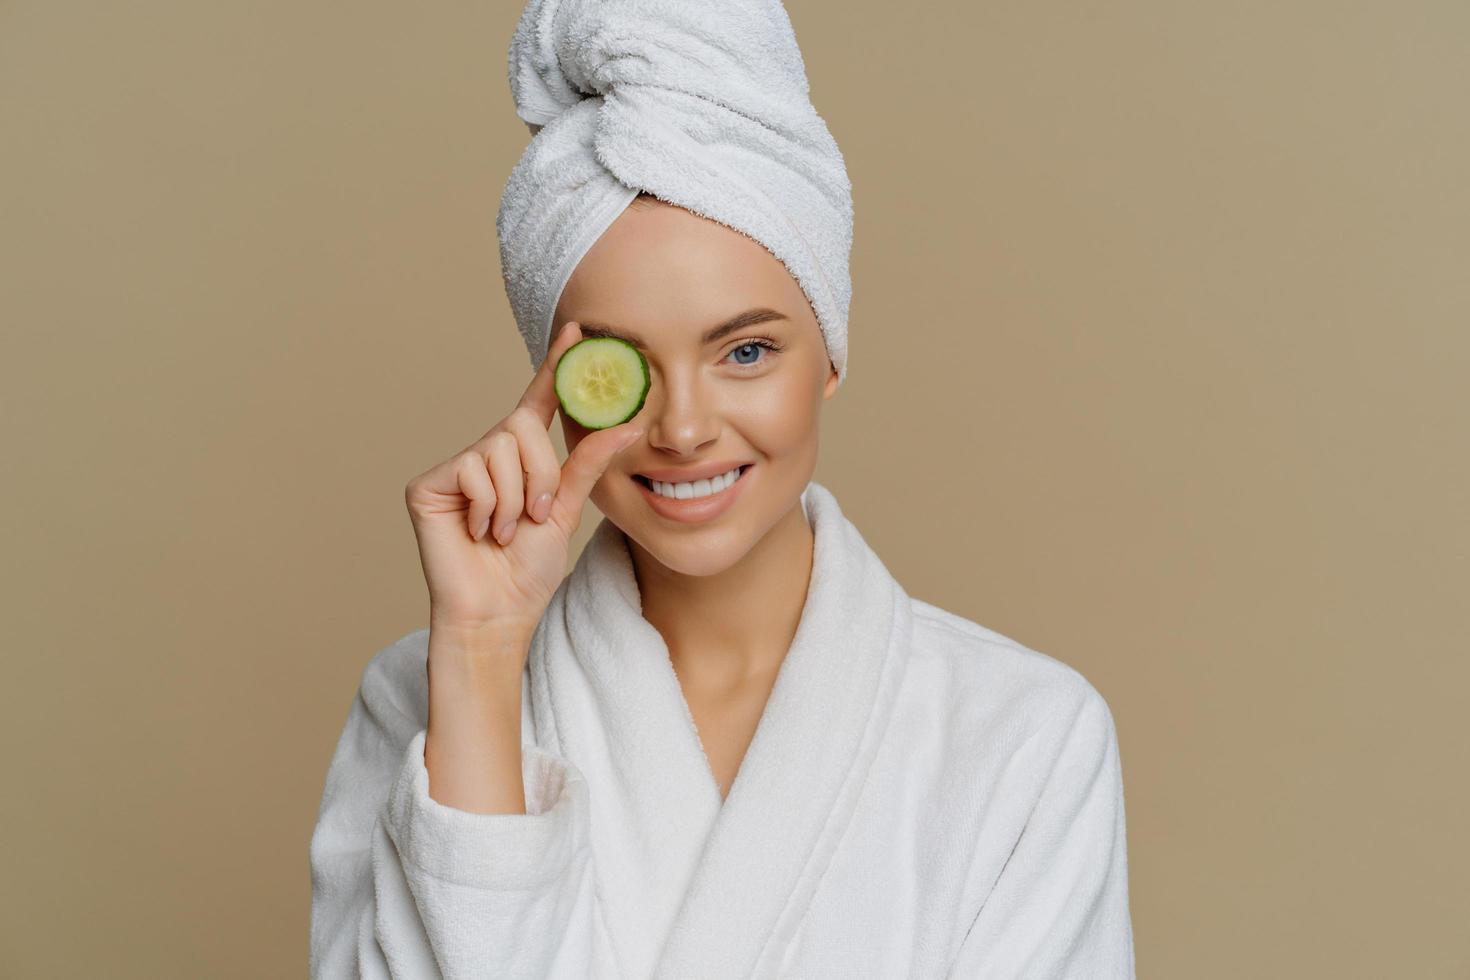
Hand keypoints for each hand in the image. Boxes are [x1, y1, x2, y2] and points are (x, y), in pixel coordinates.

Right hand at [404, 321, 646, 637]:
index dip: (555, 367)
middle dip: (539, 475)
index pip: (538, 402)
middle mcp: (486, 454)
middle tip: (536, 517)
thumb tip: (629, 423)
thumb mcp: (567, 509)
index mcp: (520, 458)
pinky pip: (473, 470)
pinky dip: (489, 507)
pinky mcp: (428, 484)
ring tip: (507, 531)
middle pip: (521, 426)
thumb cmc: (529, 568)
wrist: (498, 611)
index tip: (576, 330)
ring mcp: (455, 468)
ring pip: (500, 448)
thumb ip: (588, 463)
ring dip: (516, 499)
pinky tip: (481, 532)